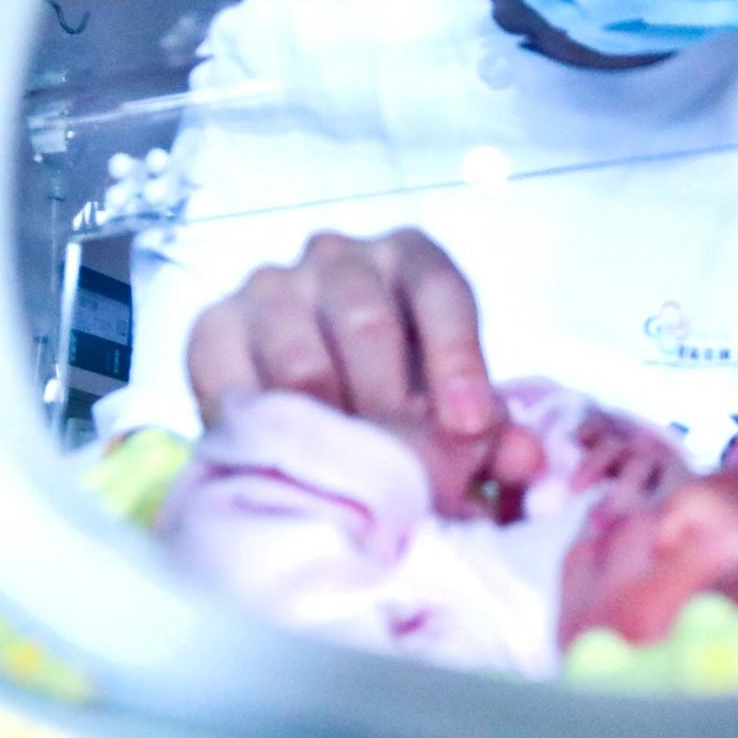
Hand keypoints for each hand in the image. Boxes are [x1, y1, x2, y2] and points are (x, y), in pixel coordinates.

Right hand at [186, 229, 543, 499]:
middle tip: (406, 473)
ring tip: (350, 481)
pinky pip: (232, 378)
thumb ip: (490, 432)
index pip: (438, 292)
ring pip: (300, 358)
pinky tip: (284, 463)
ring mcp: (270, 286)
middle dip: (392, 408)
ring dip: (329, 429)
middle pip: (367, 323)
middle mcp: (337, 256)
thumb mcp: (448, 406)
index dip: (458, 360)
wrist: (308, 407)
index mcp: (408, 258)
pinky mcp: (214, 326)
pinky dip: (261, 429)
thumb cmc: (397, 395)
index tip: (468, 428)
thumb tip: (522, 458)